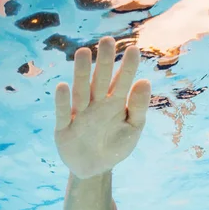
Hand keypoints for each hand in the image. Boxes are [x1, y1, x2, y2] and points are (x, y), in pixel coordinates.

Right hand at [54, 36, 150, 179]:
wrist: (94, 168)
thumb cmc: (115, 146)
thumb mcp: (132, 129)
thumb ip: (138, 108)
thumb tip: (145, 81)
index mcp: (115, 103)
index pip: (122, 82)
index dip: (127, 67)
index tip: (134, 49)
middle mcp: (96, 104)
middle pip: (99, 80)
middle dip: (103, 62)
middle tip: (107, 41)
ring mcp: (80, 114)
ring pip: (81, 91)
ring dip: (81, 74)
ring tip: (84, 53)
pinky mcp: (64, 128)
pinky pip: (64, 113)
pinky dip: (63, 102)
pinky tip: (63, 87)